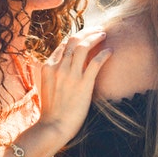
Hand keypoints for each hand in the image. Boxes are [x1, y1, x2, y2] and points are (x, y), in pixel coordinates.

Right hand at [38, 28, 110, 144]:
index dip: (76, 37)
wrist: (53, 126)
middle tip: (98, 29)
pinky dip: (104, 54)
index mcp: (48, 67)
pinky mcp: (83, 84)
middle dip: (87, 31)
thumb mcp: (46, 86)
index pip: (63, 44)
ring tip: (104, 35)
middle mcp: (58, 67)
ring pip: (84, 46)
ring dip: (95, 37)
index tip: (86, 35)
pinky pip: (96, 62)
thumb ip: (53, 73)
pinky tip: (111, 51)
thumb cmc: (51, 110)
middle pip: (74, 40)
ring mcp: (70, 75)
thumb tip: (62, 65)